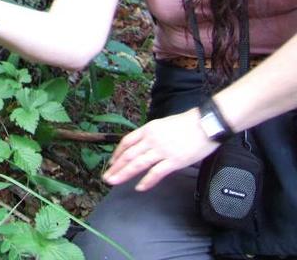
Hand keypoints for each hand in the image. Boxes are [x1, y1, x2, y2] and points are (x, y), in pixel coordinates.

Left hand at [103, 108, 218, 190]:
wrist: (206, 124)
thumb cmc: (187, 124)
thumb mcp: (163, 124)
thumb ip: (152, 135)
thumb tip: (144, 145)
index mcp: (148, 129)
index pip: (126, 142)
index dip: (117, 153)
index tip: (112, 162)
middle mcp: (151, 140)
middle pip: (128, 155)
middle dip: (115, 167)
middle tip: (106, 177)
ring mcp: (162, 150)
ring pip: (138, 164)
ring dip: (124, 174)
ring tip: (114, 182)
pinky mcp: (174, 161)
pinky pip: (156, 173)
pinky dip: (146, 181)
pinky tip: (139, 188)